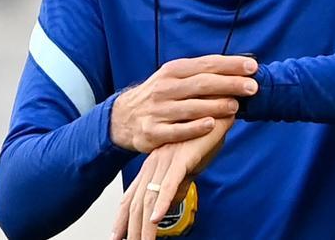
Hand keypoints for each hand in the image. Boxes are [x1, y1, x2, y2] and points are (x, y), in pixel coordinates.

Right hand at [110, 55, 256, 152]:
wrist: (123, 117)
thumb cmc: (160, 96)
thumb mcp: (175, 78)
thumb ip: (201, 74)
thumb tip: (237, 70)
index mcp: (174, 71)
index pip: (206, 64)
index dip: (231, 65)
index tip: (253, 67)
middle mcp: (165, 88)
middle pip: (202, 84)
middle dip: (229, 84)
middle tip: (252, 87)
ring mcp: (158, 110)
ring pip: (191, 107)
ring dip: (215, 105)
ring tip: (235, 106)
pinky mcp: (152, 132)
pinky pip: (177, 130)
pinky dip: (194, 127)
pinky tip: (211, 125)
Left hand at [110, 116, 234, 239]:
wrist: (217, 108)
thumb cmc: (205, 135)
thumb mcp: (188, 164)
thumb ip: (177, 182)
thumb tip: (171, 202)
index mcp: (153, 165)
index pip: (132, 197)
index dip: (122, 218)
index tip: (116, 236)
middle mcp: (154, 163)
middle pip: (136, 203)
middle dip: (131, 229)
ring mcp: (166, 161)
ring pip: (150, 199)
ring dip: (145, 226)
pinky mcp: (182, 158)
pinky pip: (170, 183)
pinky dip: (162, 202)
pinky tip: (157, 218)